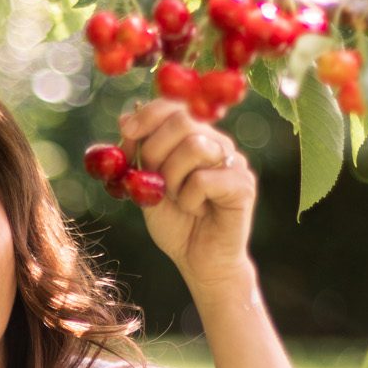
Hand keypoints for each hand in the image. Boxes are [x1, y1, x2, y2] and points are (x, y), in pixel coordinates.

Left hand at [118, 97, 256, 291]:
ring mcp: (234, 162)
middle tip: (153, 180)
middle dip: (155, 149)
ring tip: (176, 199)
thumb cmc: (176, 224)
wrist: (199, 261)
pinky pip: (204, 179)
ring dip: (171, 177)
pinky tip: (195, 210)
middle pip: (183, 119)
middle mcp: (218, 144)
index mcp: (196, 137)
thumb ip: (139, 155)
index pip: (175, 105)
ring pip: (194, 146)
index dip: (148, 113)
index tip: (126, 130)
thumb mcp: (147, 186)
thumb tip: (124, 117)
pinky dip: (189, 198)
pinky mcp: (244, 185)